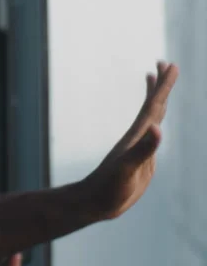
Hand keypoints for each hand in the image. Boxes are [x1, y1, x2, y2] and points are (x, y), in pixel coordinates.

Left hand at [86, 61, 177, 219]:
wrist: (96, 202)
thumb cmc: (109, 187)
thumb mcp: (128, 169)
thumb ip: (143, 149)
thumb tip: (157, 128)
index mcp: (137, 136)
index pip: (153, 106)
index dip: (163, 86)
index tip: (170, 65)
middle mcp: (139, 137)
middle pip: (152, 105)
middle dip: (160, 85)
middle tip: (166, 63)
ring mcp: (139, 147)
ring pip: (151, 117)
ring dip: (156, 98)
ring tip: (156, 80)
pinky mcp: (141, 159)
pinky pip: (151, 136)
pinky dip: (154, 123)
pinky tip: (155, 124)